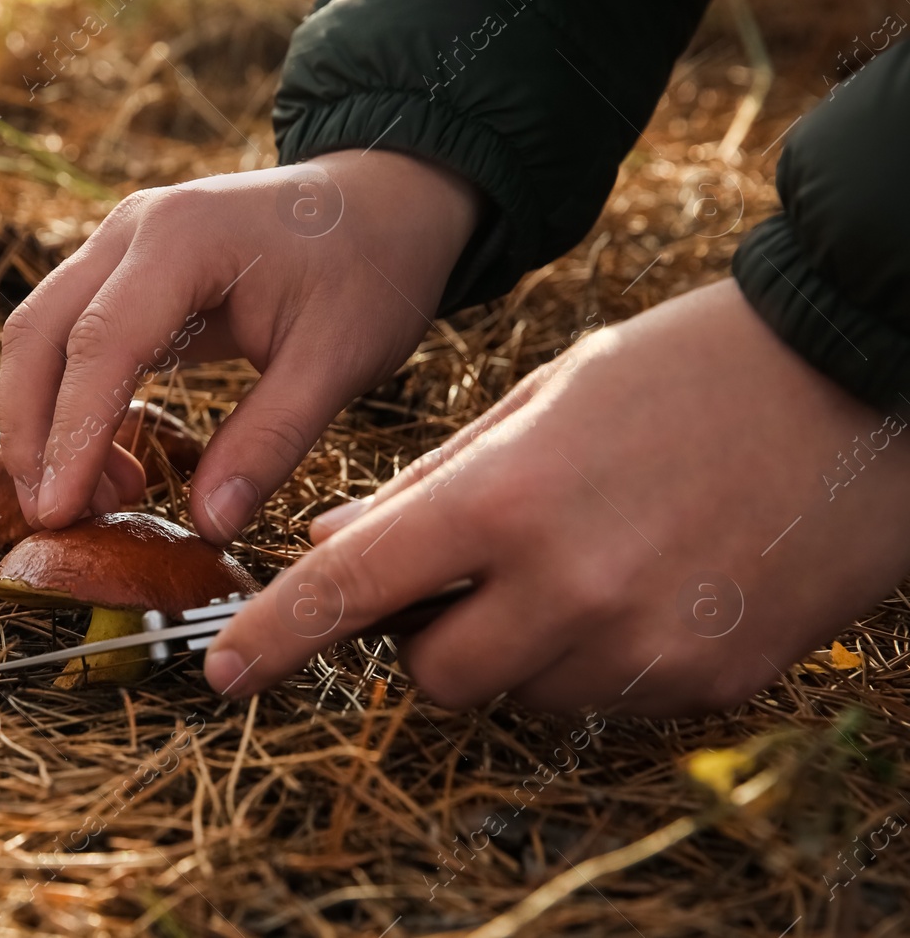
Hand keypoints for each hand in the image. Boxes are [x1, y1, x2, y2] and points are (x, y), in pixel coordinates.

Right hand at [0, 150, 478, 542]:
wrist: (385, 203)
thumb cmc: (369, 271)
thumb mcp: (338, 361)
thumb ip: (270, 440)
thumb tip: (210, 524)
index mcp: (184, 237)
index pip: (99, 344)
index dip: (71, 435)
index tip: (60, 513)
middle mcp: (132, 230)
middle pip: (38, 334)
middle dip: (33, 435)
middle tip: (56, 520)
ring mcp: (120, 245)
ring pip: (41, 336)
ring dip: (45, 423)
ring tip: (95, 500)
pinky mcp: (123, 271)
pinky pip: (70, 338)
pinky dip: (71, 403)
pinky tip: (110, 461)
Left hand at [205, 280, 909, 714]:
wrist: (852, 383)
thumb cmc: (679, 370)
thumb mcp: (535, 398)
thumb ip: (429, 482)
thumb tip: (339, 539)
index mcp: (505, 496)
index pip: (352, 589)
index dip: (276, 634)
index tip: (223, 669)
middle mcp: (566, 584)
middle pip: (430, 673)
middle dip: (423, 636)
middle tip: (463, 574)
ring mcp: (640, 644)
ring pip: (516, 694)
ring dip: (513, 648)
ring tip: (575, 558)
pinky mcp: (705, 680)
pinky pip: (602, 699)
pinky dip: (591, 656)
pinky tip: (639, 579)